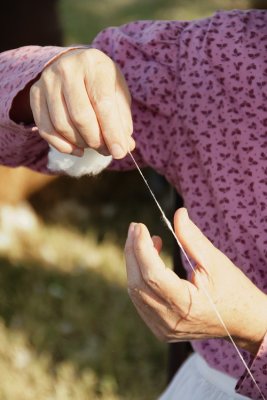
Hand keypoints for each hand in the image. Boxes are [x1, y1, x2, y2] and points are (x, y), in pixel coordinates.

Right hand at [30, 48, 134, 157]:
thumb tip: (124, 147)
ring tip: (93, 145)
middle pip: (80, 117)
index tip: (120, 152)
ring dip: (80, 143)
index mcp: (94, 64)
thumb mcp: (117, 94)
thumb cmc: (101, 83)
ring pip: (62, 125)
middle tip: (106, 150)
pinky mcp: (35, 94)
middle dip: (96, 141)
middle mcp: (67, 68)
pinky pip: (46, 129)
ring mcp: (48, 80)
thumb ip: (122, 120)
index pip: (103, 104)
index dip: (112, 132)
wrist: (74, 65)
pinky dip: (63, 146)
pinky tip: (77, 149)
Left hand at [125, 208, 266, 354]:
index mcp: (187, 306)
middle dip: (133, 252)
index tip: (139, 226)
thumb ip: (192, 238)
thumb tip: (178, 214)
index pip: (153, 276)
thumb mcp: (215, 261)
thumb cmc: (232, 289)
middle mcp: (170, 321)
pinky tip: (148, 261)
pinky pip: (141, 300)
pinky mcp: (161, 329)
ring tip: (146, 240)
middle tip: (135, 228)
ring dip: (135, 263)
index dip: (142, 248)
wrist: (242, 321)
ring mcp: (163, 328)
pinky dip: (140, 277)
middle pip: (138, 283)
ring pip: (136, 292)